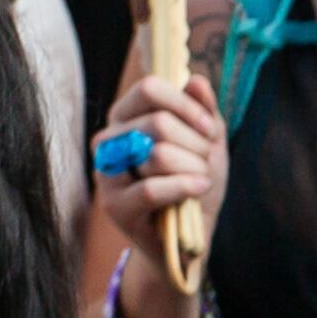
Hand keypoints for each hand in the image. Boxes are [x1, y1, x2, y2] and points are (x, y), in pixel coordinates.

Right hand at [95, 71, 226, 310]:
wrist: (189, 237)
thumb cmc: (194, 182)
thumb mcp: (206, 141)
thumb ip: (203, 109)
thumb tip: (195, 80)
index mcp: (125, 117)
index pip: (149, 89)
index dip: (186, 105)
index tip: (209, 128)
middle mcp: (108, 140)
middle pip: (159, 123)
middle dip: (195, 144)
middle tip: (203, 162)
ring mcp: (107, 173)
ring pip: (158, 154)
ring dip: (193, 168)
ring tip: (198, 180)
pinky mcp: (115, 206)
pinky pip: (152, 188)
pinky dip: (184, 187)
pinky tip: (199, 188)